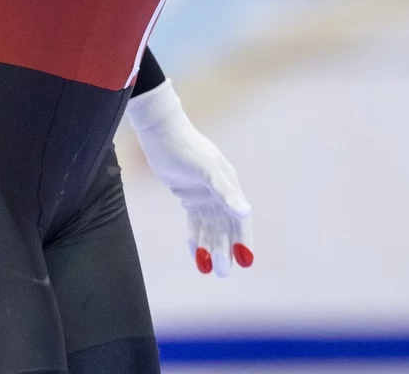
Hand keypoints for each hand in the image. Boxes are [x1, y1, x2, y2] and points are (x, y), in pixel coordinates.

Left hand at [126, 79, 252, 276]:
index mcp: (229, 186)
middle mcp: (220, 193)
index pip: (239, 219)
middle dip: (226, 249)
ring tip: (211, 270)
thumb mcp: (206, 169)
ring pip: (210, 228)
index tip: (245, 261)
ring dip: (210, 247)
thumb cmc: (186, 149)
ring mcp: (205, 195)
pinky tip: (194, 254)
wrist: (163, 134)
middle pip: (225, 227)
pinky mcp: (189, 197)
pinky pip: (195, 222)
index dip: (243, 239)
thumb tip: (245, 212)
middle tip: (224, 273)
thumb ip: (226, 191)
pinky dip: (195, 238)